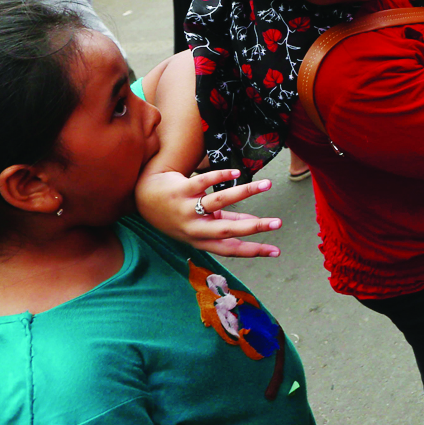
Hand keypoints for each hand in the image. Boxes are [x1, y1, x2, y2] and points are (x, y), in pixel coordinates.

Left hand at [135, 167, 281, 256]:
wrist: (145, 198)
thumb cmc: (179, 213)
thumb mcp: (200, 225)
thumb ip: (225, 224)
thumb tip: (255, 224)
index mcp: (201, 240)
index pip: (231, 249)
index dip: (254, 251)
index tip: (276, 252)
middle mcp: (193, 228)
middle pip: (226, 230)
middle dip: (254, 228)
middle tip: (278, 223)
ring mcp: (186, 209)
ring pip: (218, 202)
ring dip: (245, 192)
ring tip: (267, 184)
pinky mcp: (180, 190)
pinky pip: (203, 182)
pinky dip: (222, 176)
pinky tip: (237, 173)